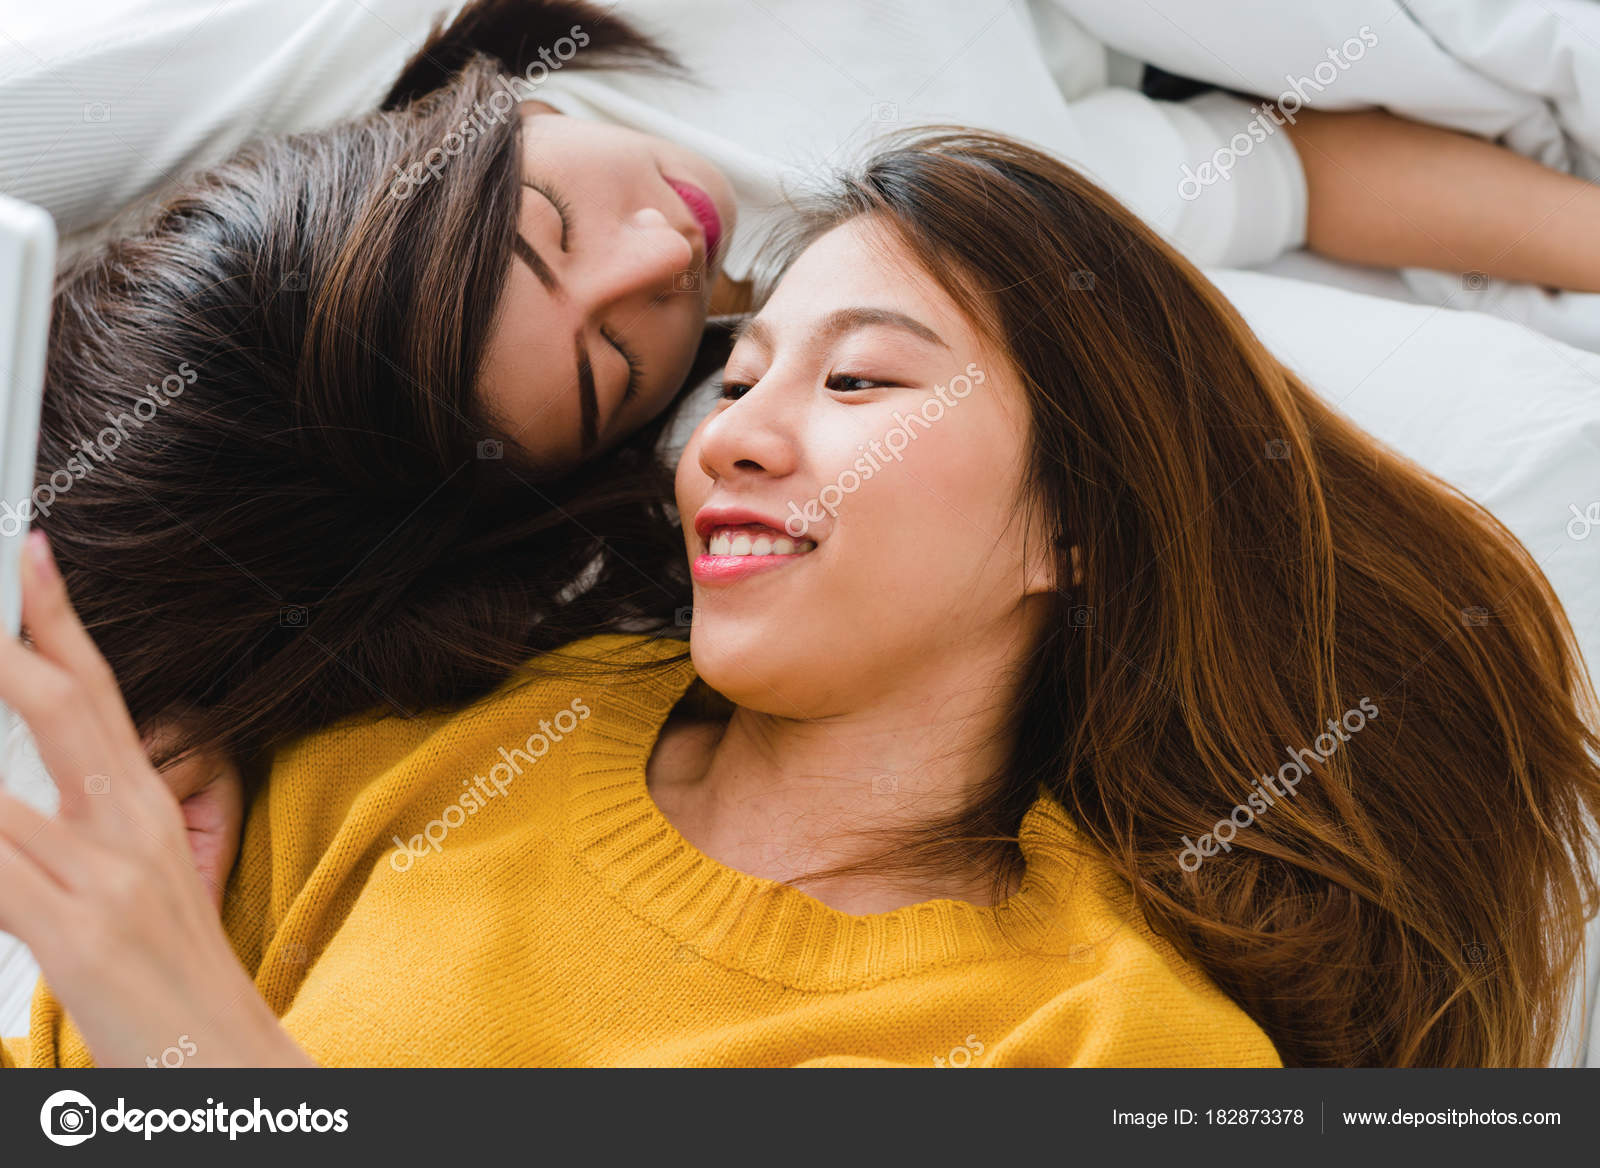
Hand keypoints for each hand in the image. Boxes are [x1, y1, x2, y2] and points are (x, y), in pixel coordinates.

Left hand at [0, 532, 309, 1066]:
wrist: (227, 1058)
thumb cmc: (173, 981)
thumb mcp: (134, 890)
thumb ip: (71, 837)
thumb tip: (11, 803)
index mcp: (150, 811)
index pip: (98, 691)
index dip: (59, 618)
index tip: (30, 556)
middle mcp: (134, 829)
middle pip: (62, 707)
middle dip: (2, 646)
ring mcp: (109, 878)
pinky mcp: (78, 933)